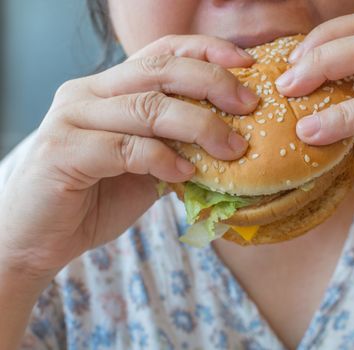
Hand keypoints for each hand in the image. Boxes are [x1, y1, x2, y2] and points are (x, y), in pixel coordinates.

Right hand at [0, 35, 258, 278]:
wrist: (38, 238)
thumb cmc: (95, 198)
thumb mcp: (145, 166)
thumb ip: (176, 147)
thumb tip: (232, 142)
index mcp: (110, 88)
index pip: (162, 52)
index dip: (207, 51)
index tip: (248, 65)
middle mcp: (89, 92)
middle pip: (160, 71)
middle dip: (213, 83)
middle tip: (250, 105)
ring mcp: (73, 118)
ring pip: (147, 107)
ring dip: (199, 126)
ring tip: (233, 148)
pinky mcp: (64, 151)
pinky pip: (126, 148)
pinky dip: (163, 160)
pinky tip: (185, 175)